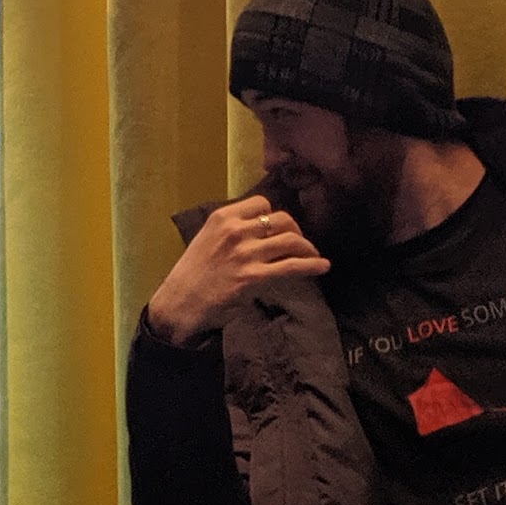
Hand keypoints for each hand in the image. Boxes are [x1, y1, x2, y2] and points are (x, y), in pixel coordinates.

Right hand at [144, 194, 328, 346]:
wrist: (182, 302)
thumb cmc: (193, 272)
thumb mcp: (207, 238)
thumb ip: (231, 229)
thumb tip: (260, 229)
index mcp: (222, 217)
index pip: (261, 203)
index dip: (274, 215)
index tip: (278, 227)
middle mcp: (236, 230)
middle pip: (281, 219)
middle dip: (296, 229)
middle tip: (299, 242)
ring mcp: (246, 253)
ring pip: (290, 240)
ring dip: (307, 247)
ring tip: (313, 255)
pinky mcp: (255, 277)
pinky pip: (291, 266)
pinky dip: (312, 265)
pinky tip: (323, 266)